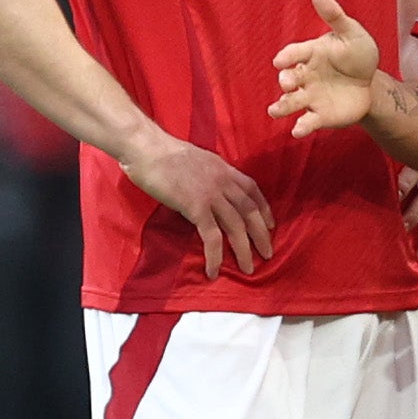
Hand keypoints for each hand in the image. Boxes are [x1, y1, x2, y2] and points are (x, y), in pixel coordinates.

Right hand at [121, 131, 273, 277]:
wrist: (147, 148)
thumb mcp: (196, 159)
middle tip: (267, 254)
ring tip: (248, 269)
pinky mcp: (196, 207)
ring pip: (236, 226)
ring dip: (244, 250)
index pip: (252, 189)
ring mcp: (211, 194)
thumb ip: (208, 174)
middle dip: (261, 235)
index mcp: (223, 168)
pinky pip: (212, 236)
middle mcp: (223, 181)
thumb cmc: (163, 153)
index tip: (270, 224)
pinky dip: (215, 256)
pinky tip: (214, 270)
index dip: (264, 208)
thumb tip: (208, 187)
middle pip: (250, 211)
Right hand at [269, 0, 382, 138]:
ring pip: (290, 102)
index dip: (287, 57)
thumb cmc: (357, 54)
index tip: (280, 60)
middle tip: (287, 84)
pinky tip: (298, 131)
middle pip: (288, 79)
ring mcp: (310, 96)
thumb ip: (335, 16)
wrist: (371, 84)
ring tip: (274, 112)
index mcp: (310, 54)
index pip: (294, 54)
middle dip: (285, 81)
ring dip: (281, 107)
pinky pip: (308, 121)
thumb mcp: (351, 33)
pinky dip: (301, 126)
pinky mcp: (320, 115)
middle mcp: (305, 76)